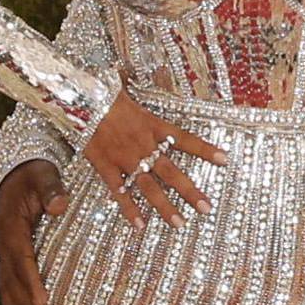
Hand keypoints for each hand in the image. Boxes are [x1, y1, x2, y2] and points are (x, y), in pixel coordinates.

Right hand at [0, 161, 70, 304]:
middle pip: (13, 281)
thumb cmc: (33, 174)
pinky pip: (6, 287)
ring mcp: (4, 253)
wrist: (13, 173)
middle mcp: (4, 244)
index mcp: (13, 226)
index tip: (43, 302)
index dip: (32, 281)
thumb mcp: (43, 175)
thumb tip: (59, 206)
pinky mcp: (8, 259)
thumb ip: (51, 189)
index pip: (23, 258)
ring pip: (7, 289)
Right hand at [78, 91, 228, 229]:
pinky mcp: (105, 166)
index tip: (225, 159)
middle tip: (206, 208)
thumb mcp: (128, 94)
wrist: (79, 98)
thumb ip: (141, 99)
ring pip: (148, 187)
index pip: (185, 138)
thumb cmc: (104, 93)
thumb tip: (141, 79)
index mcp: (152, 125)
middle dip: (190, 191)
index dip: (205, 149)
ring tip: (179, 224)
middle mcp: (143, 145)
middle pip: (171, 172)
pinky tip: (139, 225)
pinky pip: (119, 191)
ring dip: (164, 207)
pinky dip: (129, 209)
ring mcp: (124, 158)